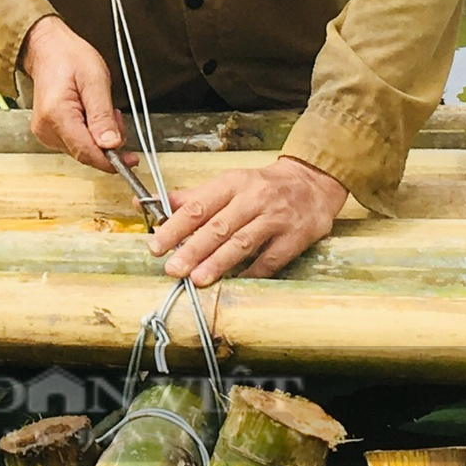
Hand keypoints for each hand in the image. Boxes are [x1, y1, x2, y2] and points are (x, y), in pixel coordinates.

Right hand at [19, 15, 125, 172]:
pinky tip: (89, 114)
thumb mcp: (95, 80)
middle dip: (107, 142)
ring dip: (99, 137)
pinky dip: (89, 134)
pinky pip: (76, 144)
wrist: (47, 50)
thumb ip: (102, 114)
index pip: (87, 152)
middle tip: (114, 113)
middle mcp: (46, 129)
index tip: (131, 159)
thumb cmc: (69, 58)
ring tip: (99, 108)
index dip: (112, 161)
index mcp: (57, 114)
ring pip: (83, 151)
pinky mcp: (48, 134)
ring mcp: (45, 133)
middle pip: (86, 153)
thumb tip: (111, 144)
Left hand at [149, 158, 347, 286]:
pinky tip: (235, 282)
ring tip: (197, 279)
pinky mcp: (295, 237)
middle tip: (173, 269)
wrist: (312, 183)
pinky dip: (252, 272)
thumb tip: (153, 203)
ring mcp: (275, 219)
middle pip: (218, 227)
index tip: (156, 246)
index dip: (175, 227)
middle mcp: (253, 199)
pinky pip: (271, 259)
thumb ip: (194, 197)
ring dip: (218, 263)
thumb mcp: (229, 183)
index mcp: (232, 183)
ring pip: (242, 242)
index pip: (198, 206)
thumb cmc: (262, 186)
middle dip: (192, 250)